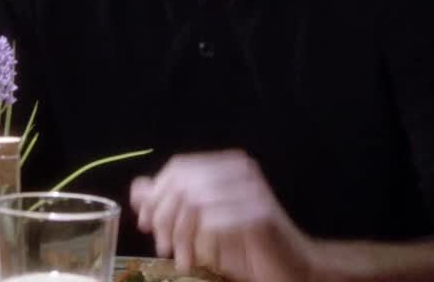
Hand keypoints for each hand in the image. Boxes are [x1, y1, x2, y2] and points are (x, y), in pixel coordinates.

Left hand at [129, 151, 318, 281]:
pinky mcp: (258, 215)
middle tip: (161, 245)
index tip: (146, 222)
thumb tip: (138, 188)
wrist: (295, 268)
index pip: (179, 167)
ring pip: (193, 202)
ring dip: (179, 235)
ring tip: (179, 257)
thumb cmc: (247, 247)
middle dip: (163, 216)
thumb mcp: (202, 225)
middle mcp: (241, 171)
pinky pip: (212, 222)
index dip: (156, 193)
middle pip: (183, 183)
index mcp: (229, 165)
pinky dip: (197, 243)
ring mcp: (251, 190)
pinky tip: (197, 260)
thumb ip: (172, 204)